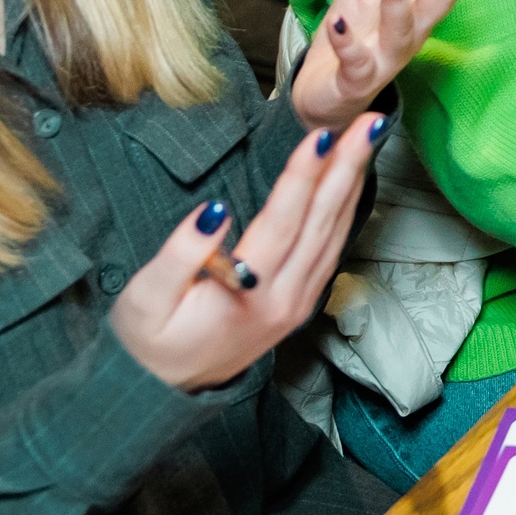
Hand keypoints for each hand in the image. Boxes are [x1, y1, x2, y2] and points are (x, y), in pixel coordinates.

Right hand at [111, 114, 382, 391]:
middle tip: (369, 122)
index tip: (322, 135)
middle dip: (347, 167)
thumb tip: (213, 211)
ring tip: (368, 140)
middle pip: (323, 222)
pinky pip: (332, 249)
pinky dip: (346, 210)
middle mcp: (285, 300)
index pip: (283, 222)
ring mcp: (298, 303)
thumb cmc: (148, 341)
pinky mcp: (300, 304)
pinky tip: (351, 181)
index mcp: (250, 295)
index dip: (303, 176)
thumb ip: (181, 254)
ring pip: (335, 234)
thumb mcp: (146, 299)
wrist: (162, 392)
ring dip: (353, 183)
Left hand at [290, 0, 475, 129]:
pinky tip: (336, 23)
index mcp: (418, 2)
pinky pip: (355, 62)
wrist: (326, 90)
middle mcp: (412, 29)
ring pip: (402, 29)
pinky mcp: (357, 79)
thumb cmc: (358, 29)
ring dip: (399, 0)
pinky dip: (347, 43)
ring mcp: (387, 56)